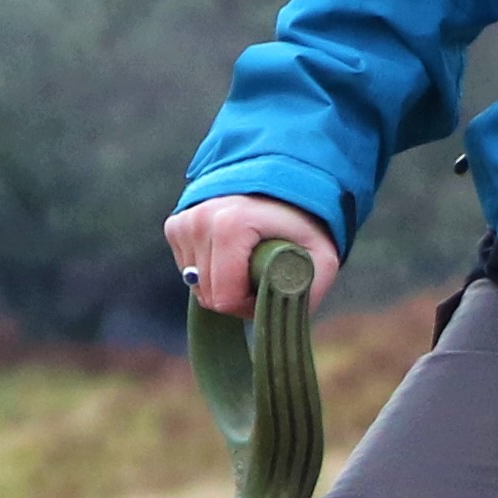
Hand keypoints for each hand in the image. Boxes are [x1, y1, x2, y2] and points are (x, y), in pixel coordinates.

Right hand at [163, 194, 339, 316]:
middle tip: (261, 277)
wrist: (279, 181)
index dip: (249, 305)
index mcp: (230, 226)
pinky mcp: (175, 225)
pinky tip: (229, 253)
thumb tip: (277, 316)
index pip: (225, 299)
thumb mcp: (322, 257)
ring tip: (246, 262)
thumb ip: (308, 290)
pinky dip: (209, 270)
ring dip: (222, 284)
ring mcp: (184, 222)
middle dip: (235, 297)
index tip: (269, 287)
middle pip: (208, 295)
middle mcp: (200, 221)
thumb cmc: (302, 223)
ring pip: (196, 285)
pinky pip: (188, 270)